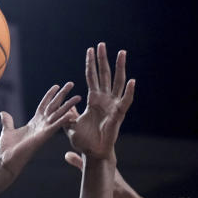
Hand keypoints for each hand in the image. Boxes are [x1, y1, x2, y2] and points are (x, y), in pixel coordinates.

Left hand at [0, 83, 80, 174]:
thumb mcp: (7, 131)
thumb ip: (8, 121)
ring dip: (68, 106)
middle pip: (54, 106)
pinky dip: (62, 121)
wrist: (6, 162)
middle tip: (71, 83)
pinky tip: (71, 114)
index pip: (44, 105)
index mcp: (34, 123)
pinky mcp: (43, 137)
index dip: (50, 95)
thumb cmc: (7, 150)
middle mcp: (41, 125)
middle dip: (62, 95)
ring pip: (58, 115)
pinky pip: (55, 127)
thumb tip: (3, 113)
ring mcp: (43, 131)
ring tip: (78, 96)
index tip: (57, 86)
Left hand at [65, 44, 134, 159]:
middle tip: (102, 44)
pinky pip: (125, 101)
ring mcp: (112, 105)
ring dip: (119, 67)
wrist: (92, 153)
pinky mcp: (118, 114)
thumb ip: (68, 115)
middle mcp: (104, 99)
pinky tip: (132, 81)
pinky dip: (129, 92)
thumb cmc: (84, 141)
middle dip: (103, 59)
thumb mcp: (71, 125)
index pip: (91, 77)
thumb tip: (64, 107)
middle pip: (104, 75)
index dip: (91, 64)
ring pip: (117, 82)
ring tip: (121, 53)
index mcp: (93, 100)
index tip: (90, 49)